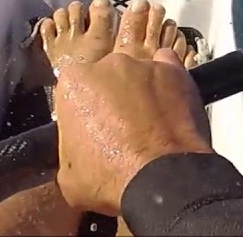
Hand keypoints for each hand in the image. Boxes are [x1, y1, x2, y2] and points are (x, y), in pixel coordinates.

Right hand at [52, 50, 212, 215]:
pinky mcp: (174, 71)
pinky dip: (167, 81)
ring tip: (148, 120)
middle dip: (110, 95)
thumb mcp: (67, 175)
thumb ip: (68, 147)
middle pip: (106, 75)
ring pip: (137, 71)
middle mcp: (109, 65)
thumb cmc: (110, 176)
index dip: (82, 108)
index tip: (88, 126)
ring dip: (139, 89)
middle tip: (118, 125)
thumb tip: (79, 150)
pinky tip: (168, 103)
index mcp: (74, 82)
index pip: (74, 87)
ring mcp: (144, 65)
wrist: (161, 177)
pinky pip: (167, 67)